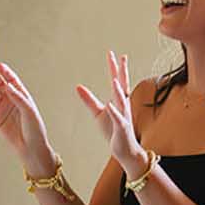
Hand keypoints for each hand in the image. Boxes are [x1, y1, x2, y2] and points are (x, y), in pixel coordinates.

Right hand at [0, 63, 57, 174]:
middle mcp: (11, 101)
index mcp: (21, 97)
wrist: (30, 148)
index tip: (0, 66)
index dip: (7, 73)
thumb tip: (8, 86)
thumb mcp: (29, 111)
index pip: (12, 81)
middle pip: (0, 86)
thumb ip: (18, 98)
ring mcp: (2, 110)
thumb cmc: (35, 129)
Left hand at [76, 51, 146, 174]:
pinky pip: (118, 119)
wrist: (126, 151)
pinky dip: (114, 112)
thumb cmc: (113, 131)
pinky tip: (109, 105)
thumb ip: (89, 100)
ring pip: (122, 101)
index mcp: (118, 101)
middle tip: (120, 57)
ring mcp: (124, 116)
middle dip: (121, 72)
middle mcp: (123, 106)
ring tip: (115, 80)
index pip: (117, 80)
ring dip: (119, 91)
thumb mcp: (98, 114)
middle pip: (123, 86)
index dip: (114, 67)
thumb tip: (78, 86)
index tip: (111, 53)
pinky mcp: (122, 128)